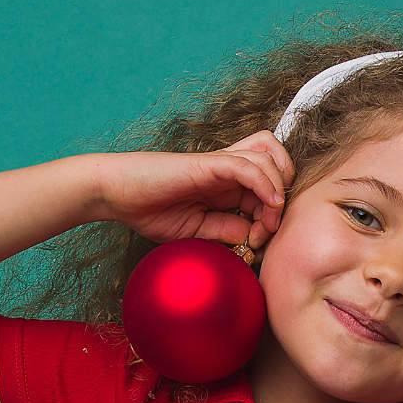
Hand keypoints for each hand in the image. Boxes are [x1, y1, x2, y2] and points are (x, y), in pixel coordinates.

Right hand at [97, 133, 295, 249]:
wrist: (118, 195)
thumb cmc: (151, 211)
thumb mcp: (198, 232)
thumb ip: (227, 230)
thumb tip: (253, 235)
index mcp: (227, 185)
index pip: (270, 187)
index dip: (274, 216)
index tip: (258, 243)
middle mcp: (229, 169)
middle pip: (279, 165)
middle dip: (284, 199)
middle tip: (266, 231)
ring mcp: (220, 163)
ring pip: (270, 159)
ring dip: (277, 193)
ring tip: (265, 225)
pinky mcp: (209, 162)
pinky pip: (249, 165)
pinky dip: (266, 183)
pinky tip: (268, 206)